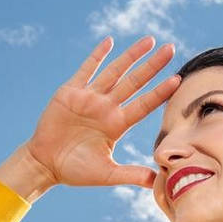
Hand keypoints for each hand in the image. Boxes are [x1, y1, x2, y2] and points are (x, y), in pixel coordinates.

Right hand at [20, 34, 182, 191]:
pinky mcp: (70, 92)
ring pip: (115, 71)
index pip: (144, 104)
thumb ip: (131, 174)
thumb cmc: (75, 171)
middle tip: (170, 48)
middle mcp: (107, 108)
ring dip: (131, 55)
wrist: (45, 164)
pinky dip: (97, 55)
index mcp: (117, 125)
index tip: (177, 80)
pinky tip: (110, 41)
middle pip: (135, 82)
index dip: (160, 92)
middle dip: (152, 65)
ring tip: (150, 40)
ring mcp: (89, 98)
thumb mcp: (106, 174)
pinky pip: (86, 70)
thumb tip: (156, 181)